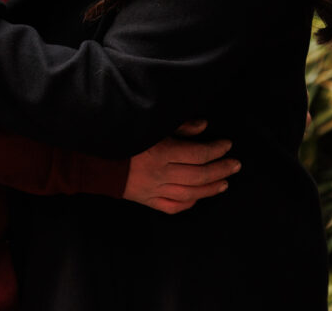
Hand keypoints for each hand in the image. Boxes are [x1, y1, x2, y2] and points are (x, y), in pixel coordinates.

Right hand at [123, 121, 239, 214]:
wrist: (95, 159)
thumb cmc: (124, 136)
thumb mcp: (151, 125)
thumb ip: (179, 126)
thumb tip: (204, 126)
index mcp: (162, 152)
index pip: (197, 154)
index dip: (216, 150)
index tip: (227, 145)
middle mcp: (161, 174)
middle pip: (199, 175)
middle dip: (221, 169)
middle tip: (235, 165)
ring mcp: (155, 190)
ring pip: (191, 193)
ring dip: (211, 188)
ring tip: (225, 182)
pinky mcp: (148, 200)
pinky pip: (174, 206)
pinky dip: (189, 202)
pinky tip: (199, 197)